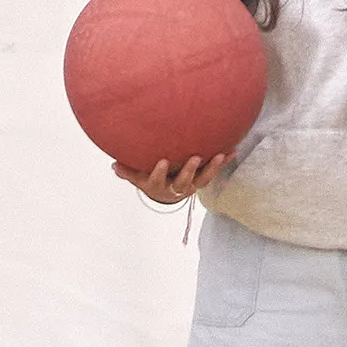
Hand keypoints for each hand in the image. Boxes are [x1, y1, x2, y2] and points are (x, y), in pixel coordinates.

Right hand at [115, 153, 232, 207]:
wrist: (167, 194)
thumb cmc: (150, 179)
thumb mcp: (137, 177)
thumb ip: (127, 171)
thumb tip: (113, 165)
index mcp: (159, 186)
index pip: (158, 180)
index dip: (160, 172)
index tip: (162, 161)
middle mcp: (177, 187)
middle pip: (184, 181)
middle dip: (189, 170)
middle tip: (195, 158)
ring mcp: (191, 184)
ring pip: (203, 178)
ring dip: (212, 167)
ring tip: (220, 155)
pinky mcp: (202, 179)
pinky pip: (214, 171)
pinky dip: (223, 163)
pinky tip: (232, 151)